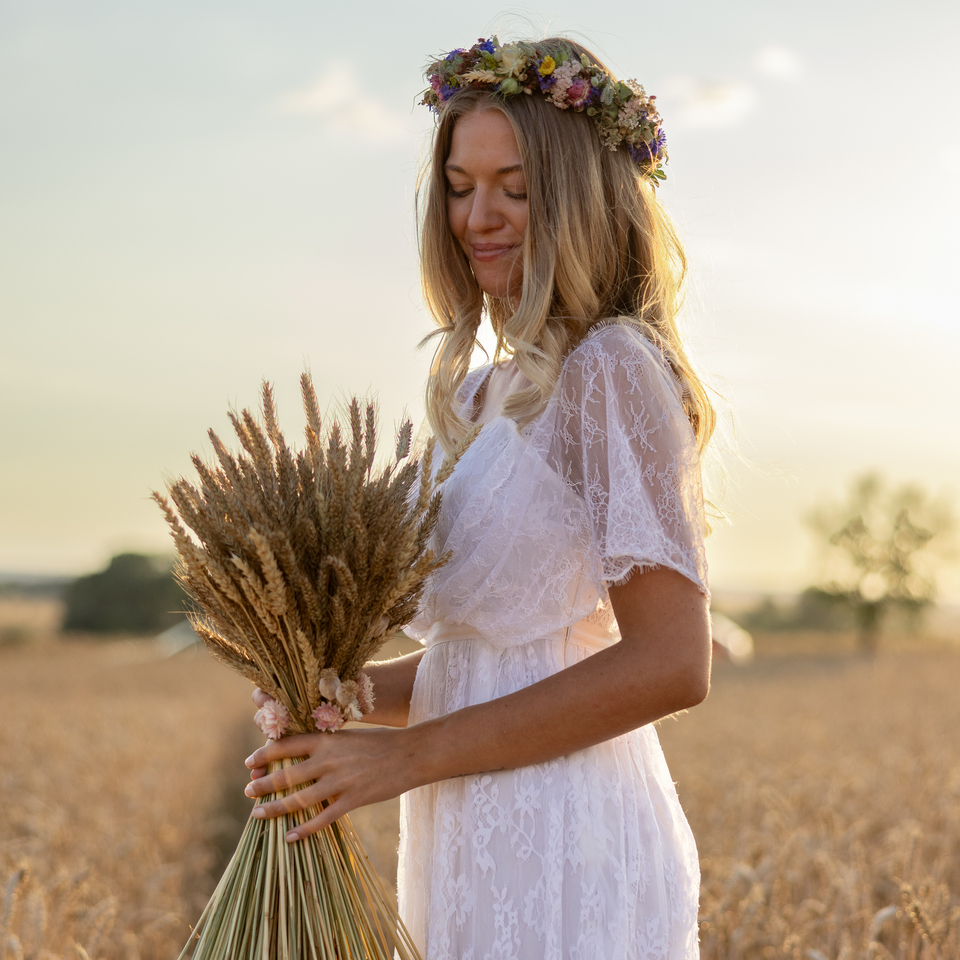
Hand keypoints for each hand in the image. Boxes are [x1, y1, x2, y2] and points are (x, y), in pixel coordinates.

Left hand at [243, 724, 415, 842]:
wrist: (409, 754)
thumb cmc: (378, 742)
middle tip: (248, 792)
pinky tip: (289, 837)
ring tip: (258, 814)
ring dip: (275, 808)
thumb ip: (324, 744)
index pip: (286, 746)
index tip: (249, 764)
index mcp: (326, 739)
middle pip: (286, 774)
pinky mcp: (352, 800)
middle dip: (263, 785)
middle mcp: (328, 759)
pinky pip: (322, 819)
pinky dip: (303, 829)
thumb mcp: (347, 736)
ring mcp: (340, 781)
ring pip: (298, 799)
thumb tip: (299, 752)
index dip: (264, 755)